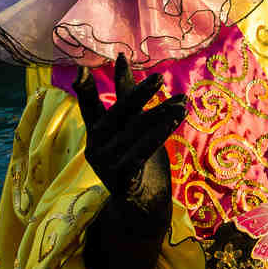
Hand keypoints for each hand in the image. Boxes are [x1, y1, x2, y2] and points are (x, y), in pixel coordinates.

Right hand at [74, 53, 185, 268]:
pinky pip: (142, 152)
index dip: (86, 88)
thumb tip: (120, 59)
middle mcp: (96, 148)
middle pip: (118, 115)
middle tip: (159, 78)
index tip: (84, 69)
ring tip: (183, 101)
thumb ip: (127, 97)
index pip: (89, 106)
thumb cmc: (138, 161)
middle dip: (138, 95)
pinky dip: (159, 134)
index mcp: (96, 134)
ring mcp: (107, 166)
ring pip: (136, 132)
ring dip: (162, 114)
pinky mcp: (122, 180)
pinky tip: (175, 120)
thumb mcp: (132, 127)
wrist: (141, 209)